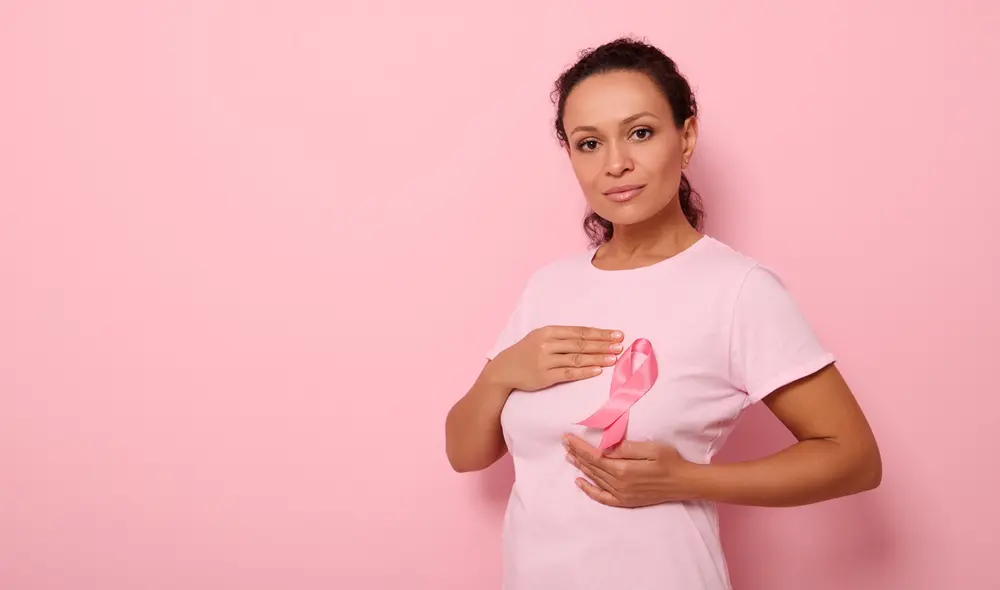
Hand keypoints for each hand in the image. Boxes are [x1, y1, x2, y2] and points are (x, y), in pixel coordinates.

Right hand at [491, 326, 623, 391]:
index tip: (616, 334)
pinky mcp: (545, 376)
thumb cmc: (526, 352)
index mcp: (548, 331)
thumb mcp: (540, 338)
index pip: (579, 331)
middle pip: (581, 343)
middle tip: (620, 345)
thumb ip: (561, 337)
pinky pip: (569, 373)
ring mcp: (546, 360)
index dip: (599, 333)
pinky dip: (584, 372)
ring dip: (597, 358)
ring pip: (577, 358)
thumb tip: (590, 337)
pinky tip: (597, 371)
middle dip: (603, 344)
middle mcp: (547, 344)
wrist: (504, 369)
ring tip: (614, 358)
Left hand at [562, 434, 699, 507]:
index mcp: (624, 469)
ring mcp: (622, 494)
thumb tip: (605, 447)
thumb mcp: (651, 448)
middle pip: (591, 467)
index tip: (567, 437)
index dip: (579, 447)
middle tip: (564, 443)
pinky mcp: (626, 501)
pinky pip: (602, 497)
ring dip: (580, 467)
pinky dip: (589, 490)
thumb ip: (626, 448)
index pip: (594, 456)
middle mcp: (619, 484)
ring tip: (569, 457)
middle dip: (577, 454)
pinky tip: (580, 482)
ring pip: (595, 479)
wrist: (685, 483)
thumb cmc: (671, 461)